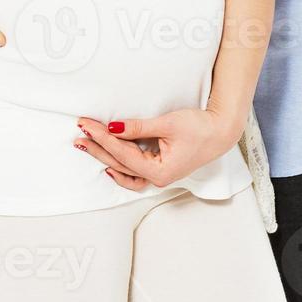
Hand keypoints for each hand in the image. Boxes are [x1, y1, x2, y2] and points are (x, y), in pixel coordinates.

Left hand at [74, 108, 244, 190]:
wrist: (221, 132)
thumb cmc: (201, 128)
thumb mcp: (167, 124)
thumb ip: (138, 128)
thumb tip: (113, 128)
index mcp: (159, 171)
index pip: (122, 153)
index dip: (102, 138)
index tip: (87, 124)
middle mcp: (157, 177)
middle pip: (119, 163)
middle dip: (97, 146)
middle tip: (80, 132)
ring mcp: (158, 175)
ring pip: (124, 168)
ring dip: (104, 155)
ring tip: (85, 144)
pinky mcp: (160, 168)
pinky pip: (134, 172)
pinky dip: (119, 168)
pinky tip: (107, 164)